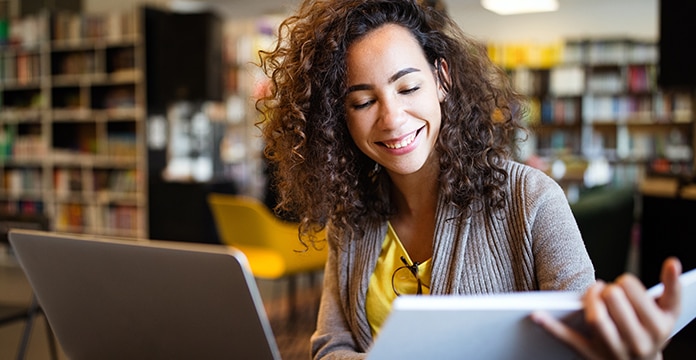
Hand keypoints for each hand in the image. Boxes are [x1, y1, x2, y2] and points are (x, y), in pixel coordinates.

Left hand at [531, 257, 681, 359]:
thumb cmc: (653, 331)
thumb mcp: (669, 312)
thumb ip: (672, 287)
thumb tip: (672, 262)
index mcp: (657, 327)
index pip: (633, 292)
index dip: (625, 283)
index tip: (624, 285)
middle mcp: (637, 341)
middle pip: (613, 302)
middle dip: (608, 290)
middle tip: (608, 291)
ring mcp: (613, 350)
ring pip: (596, 319)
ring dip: (589, 300)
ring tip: (593, 293)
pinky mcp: (591, 356)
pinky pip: (569, 339)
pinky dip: (551, 327)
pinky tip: (535, 314)